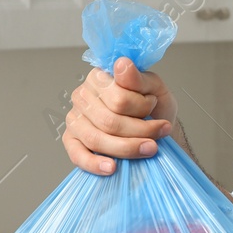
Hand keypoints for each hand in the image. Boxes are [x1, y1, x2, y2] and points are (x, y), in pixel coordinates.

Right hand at [62, 57, 175, 174]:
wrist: (157, 131)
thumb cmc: (155, 108)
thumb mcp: (155, 88)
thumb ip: (139, 78)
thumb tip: (122, 64)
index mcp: (100, 77)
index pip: (118, 98)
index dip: (141, 106)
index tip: (154, 105)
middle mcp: (82, 96)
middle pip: (109, 121)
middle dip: (140, 131)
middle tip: (160, 132)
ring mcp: (75, 119)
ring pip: (97, 139)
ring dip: (128, 148)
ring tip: (150, 148)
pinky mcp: (71, 141)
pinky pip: (77, 155)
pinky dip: (95, 164)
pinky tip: (112, 168)